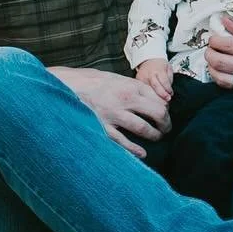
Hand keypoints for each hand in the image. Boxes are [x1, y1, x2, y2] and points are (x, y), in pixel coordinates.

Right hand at [47, 65, 171, 158]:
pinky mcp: (102, 127)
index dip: (166, 109)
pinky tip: (142, 153)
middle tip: (166, 129)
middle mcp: (125, 99)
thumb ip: (134, 87)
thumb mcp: (116, 78)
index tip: (165, 114)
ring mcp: (114, 115)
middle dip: (166, 124)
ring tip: (157, 137)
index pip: (159, 99)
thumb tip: (153, 98)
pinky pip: (123, 142)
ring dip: (155, 135)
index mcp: (130, 86)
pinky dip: (135, 149)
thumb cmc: (91, 82)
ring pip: (144, 129)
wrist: (66, 85)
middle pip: (158, 113)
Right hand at [134, 58, 173, 97]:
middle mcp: (150, 74)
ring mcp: (143, 77)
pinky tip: (152, 98)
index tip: (171, 93)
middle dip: (162, 95)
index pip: (164, 82)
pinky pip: (143, 89)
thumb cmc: (159, 64)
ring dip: (155, 96)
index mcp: (159, 70)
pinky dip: (148, 94)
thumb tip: (169, 89)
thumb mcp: (168, 67)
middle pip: (156, 86)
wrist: (148, 59)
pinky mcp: (138, 80)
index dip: (168, 89)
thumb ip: (170, 78)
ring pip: (149, 90)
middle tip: (167, 99)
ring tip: (160, 101)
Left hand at [204, 15, 232, 97]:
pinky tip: (221, 70)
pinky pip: (230, 87)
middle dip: (209, 52)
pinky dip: (220, 77)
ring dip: (211, 67)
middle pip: (220, 62)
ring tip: (213, 58)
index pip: (228, 44)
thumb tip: (225, 21)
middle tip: (210, 46)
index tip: (213, 36)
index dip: (215, 39)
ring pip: (221, 77)